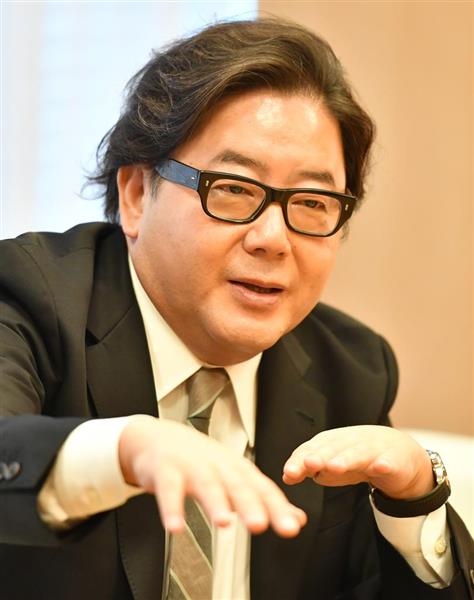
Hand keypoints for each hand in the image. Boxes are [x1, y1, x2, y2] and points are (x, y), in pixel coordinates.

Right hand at [118, 415, 306, 536]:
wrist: (158, 438)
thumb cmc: (200, 461)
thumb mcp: (234, 476)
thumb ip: (263, 499)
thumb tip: (297, 519)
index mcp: (236, 468)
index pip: (261, 488)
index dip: (276, 507)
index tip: (290, 526)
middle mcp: (217, 465)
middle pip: (236, 484)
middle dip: (249, 504)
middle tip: (260, 524)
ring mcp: (191, 466)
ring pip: (205, 484)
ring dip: (215, 502)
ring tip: (224, 522)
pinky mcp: (165, 471)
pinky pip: (168, 491)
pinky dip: (171, 509)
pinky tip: (175, 527)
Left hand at [283, 425, 433, 499]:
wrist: (396, 452)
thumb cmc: (355, 459)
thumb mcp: (329, 465)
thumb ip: (307, 469)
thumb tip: (287, 476)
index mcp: (330, 443)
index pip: (311, 450)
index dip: (300, 461)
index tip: (289, 474)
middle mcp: (349, 442)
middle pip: (332, 449)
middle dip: (320, 457)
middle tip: (309, 464)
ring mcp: (372, 449)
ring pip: (358, 453)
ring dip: (346, 459)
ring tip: (335, 467)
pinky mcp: (393, 459)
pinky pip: (389, 462)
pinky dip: (385, 464)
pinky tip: (381, 467)